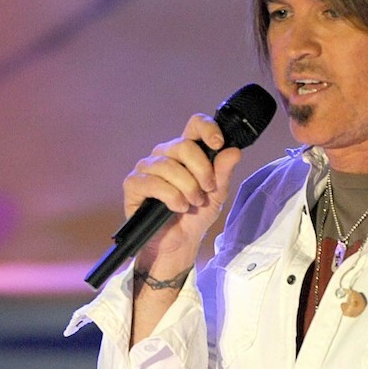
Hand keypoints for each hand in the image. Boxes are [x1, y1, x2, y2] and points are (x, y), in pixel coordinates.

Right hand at [122, 113, 242, 270]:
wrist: (179, 243)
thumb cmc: (195, 216)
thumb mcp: (216, 194)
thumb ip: (223, 172)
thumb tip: (233, 151)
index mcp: (185, 152)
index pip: (194, 125)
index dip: (206, 129)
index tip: (218, 144)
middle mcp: (164, 155)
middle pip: (183, 146)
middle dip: (201, 170)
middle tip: (207, 190)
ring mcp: (146, 168)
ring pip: (168, 165)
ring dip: (187, 187)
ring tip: (192, 203)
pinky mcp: (133, 184)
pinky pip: (153, 182)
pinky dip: (170, 196)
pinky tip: (177, 207)